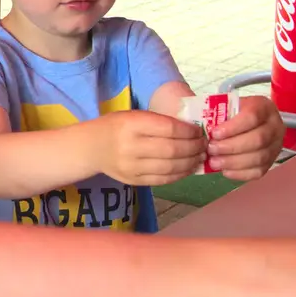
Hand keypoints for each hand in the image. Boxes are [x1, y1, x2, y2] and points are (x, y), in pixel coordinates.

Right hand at [90, 111, 205, 185]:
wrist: (91, 147)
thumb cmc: (116, 127)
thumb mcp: (134, 116)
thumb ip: (159, 122)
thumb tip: (193, 131)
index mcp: (131, 124)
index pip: (169, 128)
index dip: (189, 132)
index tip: (200, 132)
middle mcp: (130, 146)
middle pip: (172, 150)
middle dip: (194, 148)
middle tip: (204, 146)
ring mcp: (131, 166)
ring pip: (170, 167)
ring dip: (190, 163)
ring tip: (199, 157)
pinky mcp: (133, 180)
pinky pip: (163, 180)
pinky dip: (180, 175)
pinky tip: (187, 169)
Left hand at [206, 96, 284, 179]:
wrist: (249, 124)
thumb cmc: (234, 114)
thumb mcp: (227, 105)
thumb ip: (216, 111)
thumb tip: (197, 121)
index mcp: (264, 107)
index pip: (252, 116)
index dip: (233, 127)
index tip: (214, 133)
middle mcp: (275, 126)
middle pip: (258, 139)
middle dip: (231, 147)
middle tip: (211, 150)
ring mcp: (275, 146)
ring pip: (258, 158)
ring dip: (233, 162)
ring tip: (214, 162)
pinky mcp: (271, 162)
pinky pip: (258, 172)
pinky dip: (239, 173)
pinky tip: (225, 170)